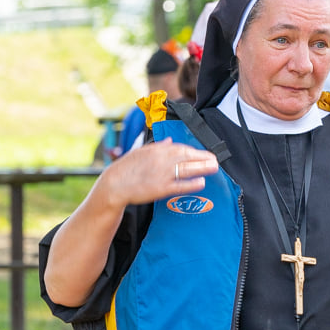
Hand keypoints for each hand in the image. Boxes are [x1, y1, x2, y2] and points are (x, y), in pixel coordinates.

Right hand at [101, 137, 218, 208]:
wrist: (114, 185)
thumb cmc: (126, 169)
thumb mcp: (141, 152)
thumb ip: (158, 146)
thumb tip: (170, 141)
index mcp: (156, 150)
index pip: (180, 148)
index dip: (194, 151)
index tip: (204, 153)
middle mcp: (161, 160)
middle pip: (187, 156)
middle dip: (203, 157)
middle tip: (215, 160)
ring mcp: (162, 174)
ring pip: (186, 169)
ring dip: (202, 168)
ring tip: (214, 167)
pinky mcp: (161, 189)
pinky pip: (180, 185)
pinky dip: (191, 184)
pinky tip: (201, 182)